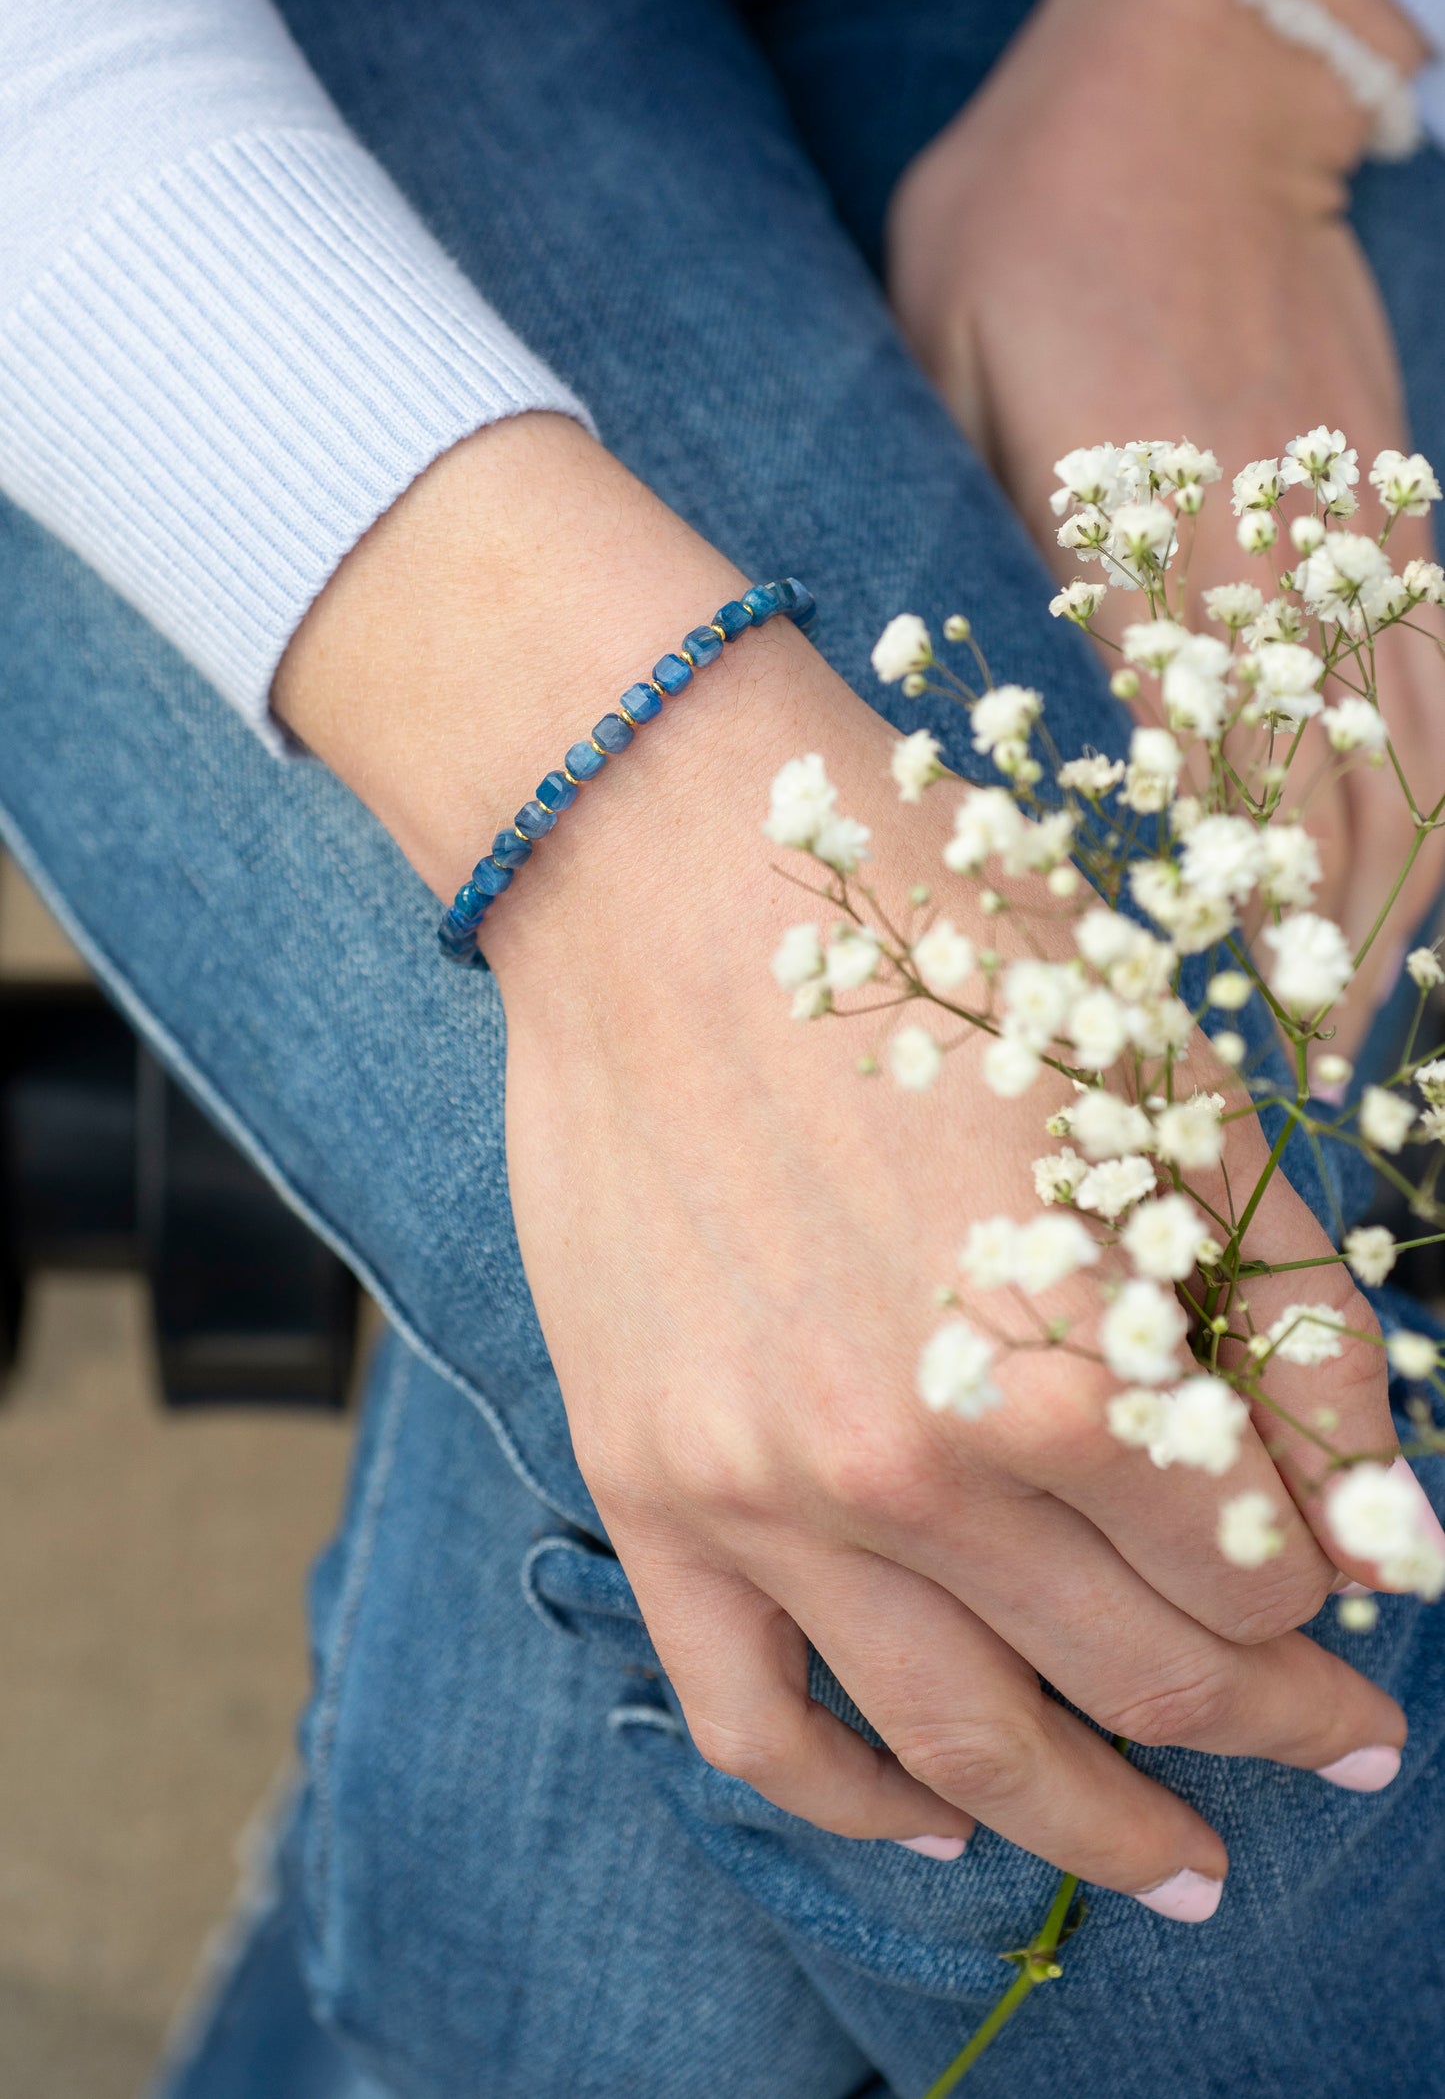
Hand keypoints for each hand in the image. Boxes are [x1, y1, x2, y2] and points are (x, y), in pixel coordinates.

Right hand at [277, 414, 1406, 1911]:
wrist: (659, 876)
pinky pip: (752, 1719)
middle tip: (1327, 1757)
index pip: (1252, 1578)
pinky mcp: (648, 1490)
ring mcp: (763, 1494)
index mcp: (1064, 1359)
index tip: (1360, 1646)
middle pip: (1139, 1677)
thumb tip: (1378, 1525)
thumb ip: (1296, 1324)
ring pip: (960, 1746)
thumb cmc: (934, 951)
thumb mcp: (1165, 1097)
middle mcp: (914, 1462)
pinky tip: (936, 1833)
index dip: (1329, 1626)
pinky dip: (853, 1807)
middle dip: (1264, 1732)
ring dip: (1095, 1831)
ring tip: (1180, 1871)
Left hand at [885, 0, 1441, 1060]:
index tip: (1205, 1036)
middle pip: (1325, 794)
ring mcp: (1348, 531)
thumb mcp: (942, 378)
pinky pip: (1430, 672)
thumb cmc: (1019, 228)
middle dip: (1313, 957)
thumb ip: (976, 548)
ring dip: (1388, 900)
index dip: (1206, 922)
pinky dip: (1431, 784)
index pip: (1194, 778)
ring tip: (1358, 1029)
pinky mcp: (1384, 504)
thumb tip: (999, 706)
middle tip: (1291, 1093)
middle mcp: (1269, 558)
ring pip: (1402, 750)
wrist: (1180, 82)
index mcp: (1147, 542)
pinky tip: (1414, 878)